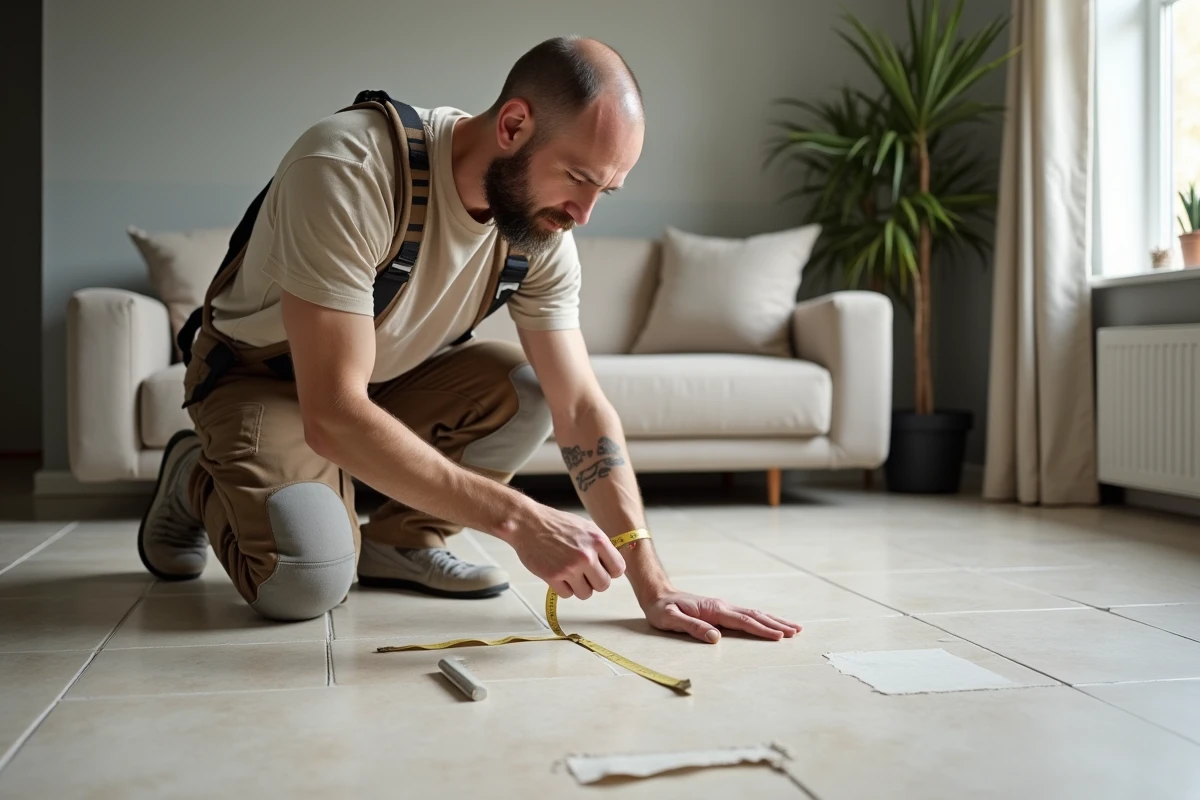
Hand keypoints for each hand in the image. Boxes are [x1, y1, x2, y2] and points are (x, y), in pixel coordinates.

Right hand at [510, 506, 624, 599]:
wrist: (528, 523)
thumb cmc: (556, 524)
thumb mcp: (586, 527)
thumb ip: (600, 546)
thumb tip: (612, 565)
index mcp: (598, 540)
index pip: (618, 569)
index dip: (610, 571)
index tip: (601, 569)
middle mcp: (586, 555)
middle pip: (604, 585)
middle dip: (595, 582)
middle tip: (585, 574)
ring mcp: (570, 567)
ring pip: (586, 593)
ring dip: (579, 587)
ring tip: (570, 574)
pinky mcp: (553, 576)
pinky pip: (567, 595)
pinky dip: (563, 588)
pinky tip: (558, 575)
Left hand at [642, 591, 801, 642]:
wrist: (657, 594)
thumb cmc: (662, 609)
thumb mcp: (670, 620)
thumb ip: (692, 628)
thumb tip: (715, 638)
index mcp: (713, 609)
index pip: (743, 621)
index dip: (762, 629)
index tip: (780, 636)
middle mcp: (721, 606)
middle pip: (755, 615)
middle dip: (776, 624)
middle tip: (797, 631)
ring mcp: (722, 607)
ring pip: (753, 614)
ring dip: (774, 620)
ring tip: (793, 627)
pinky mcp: (721, 610)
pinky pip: (746, 615)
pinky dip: (762, 619)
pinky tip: (770, 623)